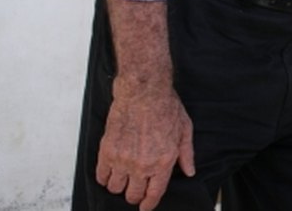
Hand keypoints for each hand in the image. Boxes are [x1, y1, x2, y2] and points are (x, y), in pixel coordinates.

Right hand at [95, 82, 194, 209]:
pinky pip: (101, 175)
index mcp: (163, 162)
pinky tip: (111, 172)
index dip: (149, 204)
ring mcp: (122, 159)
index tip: (145, 207)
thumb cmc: (166, 107)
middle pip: (132, 195)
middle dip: (134, 196)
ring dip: (119, 186)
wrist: (144, 91)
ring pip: (115, 188)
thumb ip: (186, 154)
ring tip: (124, 178)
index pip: (154, 194)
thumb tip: (189, 172)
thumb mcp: (185, 130)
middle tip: (135, 190)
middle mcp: (142, 165)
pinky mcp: (106, 151)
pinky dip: (104, 177)